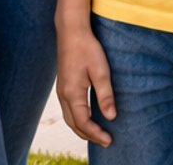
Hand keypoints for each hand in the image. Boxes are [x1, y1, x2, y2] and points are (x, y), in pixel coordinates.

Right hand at [55, 22, 115, 145]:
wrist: (71, 30)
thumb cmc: (87, 48)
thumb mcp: (101, 70)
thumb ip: (105, 95)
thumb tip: (111, 117)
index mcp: (72, 93)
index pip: (83, 122)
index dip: (96, 134)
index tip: (109, 140)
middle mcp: (63, 94)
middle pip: (74, 124)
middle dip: (89, 135)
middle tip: (106, 142)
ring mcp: (61, 90)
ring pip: (69, 118)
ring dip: (82, 129)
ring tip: (97, 134)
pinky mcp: (63, 85)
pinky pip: (68, 110)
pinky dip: (78, 119)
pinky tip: (88, 118)